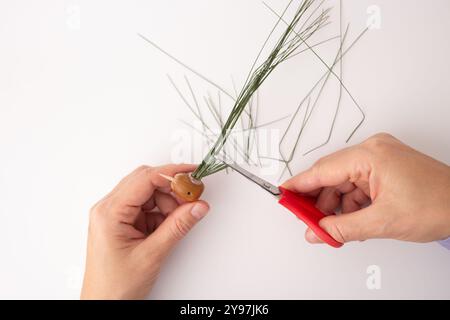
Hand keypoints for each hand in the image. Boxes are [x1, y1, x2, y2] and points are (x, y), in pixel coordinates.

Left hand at [81, 164, 209, 298]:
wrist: (103, 305)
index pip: (144, 179)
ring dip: (168, 203)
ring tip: (180, 218)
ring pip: (148, 194)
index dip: (171, 173)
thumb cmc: (114, 287)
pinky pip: (147, 208)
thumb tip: (196, 207)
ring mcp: (116, 216)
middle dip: (171, 188)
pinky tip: (169, 226)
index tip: (192, 174)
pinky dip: (162, 213)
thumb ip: (177, 227)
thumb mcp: (151, 255)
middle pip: (146, 182)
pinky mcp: (123, 223)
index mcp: (109, 212)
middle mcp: (109, 209)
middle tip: (192, 196)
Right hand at [283, 133, 449, 244]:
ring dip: (336, 205)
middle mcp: (373, 151)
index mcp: (370, 155)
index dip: (300, 185)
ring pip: (343, 182)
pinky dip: (350, 203)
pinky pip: (357, 184)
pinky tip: (348, 221)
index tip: (283, 195)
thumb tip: (317, 231)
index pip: (323, 170)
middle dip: (319, 201)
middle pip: (331, 175)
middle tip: (306, 220)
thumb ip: (343, 228)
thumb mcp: (383, 221)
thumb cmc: (439, 204)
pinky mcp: (385, 168)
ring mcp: (380, 158)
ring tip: (330, 227)